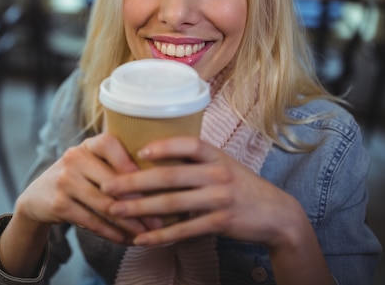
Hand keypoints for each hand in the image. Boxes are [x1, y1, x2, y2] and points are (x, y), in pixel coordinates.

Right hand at [15, 133, 150, 243]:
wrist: (37, 197)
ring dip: (129, 223)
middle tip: (160, 218)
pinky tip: (126, 240)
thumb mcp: (91, 164)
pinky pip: (92, 221)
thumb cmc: (77, 178)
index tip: (152, 179)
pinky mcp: (59, 204)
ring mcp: (65, 180)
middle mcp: (74, 158)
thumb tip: (159, 183)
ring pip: (105, 205)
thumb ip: (116, 167)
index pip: (110, 144)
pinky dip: (112, 233)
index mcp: (87, 145)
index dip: (130, 161)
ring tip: (147, 233)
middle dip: (140, 202)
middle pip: (113, 182)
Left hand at [100, 136, 307, 248]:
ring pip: (172, 203)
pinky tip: (141, 239)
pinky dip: (160, 235)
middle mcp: (217, 174)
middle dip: (134, 181)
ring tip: (115, 211)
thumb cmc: (241, 186)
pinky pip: (184, 230)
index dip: (164, 146)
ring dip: (139, 208)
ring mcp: (220, 199)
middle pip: (170, 176)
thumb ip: (196, 161)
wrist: (276, 214)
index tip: (138, 150)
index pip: (188, 144)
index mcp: (216, 156)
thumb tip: (154, 155)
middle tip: (108, 186)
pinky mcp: (220, 222)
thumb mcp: (223, 165)